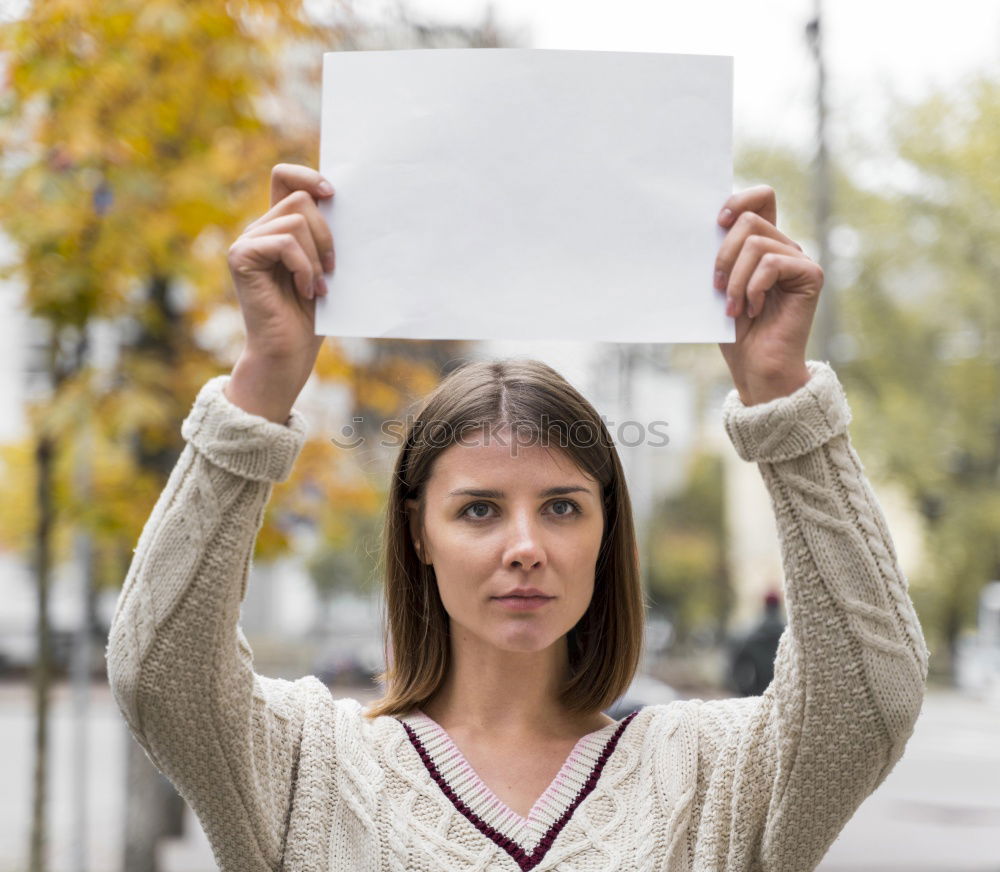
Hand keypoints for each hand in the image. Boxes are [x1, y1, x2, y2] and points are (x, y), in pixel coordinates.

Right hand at [226, 163, 334, 370]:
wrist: (289, 353)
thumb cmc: (312, 316)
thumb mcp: (325, 267)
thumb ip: (325, 235)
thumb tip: (343, 201)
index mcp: (278, 228)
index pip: (284, 178)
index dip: (308, 176)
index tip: (333, 194)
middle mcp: (259, 230)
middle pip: (299, 199)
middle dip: (326, 234)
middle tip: (331, 270)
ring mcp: (246, 242)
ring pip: (295, 221)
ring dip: (317, 256)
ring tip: (318, 287)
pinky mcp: (241, 257)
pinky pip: (285, 242)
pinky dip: (304, 267)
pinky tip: (307, 292)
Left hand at [713, 185, 821, 404]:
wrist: (755, 367)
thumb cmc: (734, 331)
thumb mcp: (719, 286)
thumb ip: (720, 255)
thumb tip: (705, 226)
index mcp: (763, 244)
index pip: (761, 198)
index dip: (739, 199)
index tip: (716, 222)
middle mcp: (784, 247)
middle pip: (750, 219)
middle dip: (724, 253)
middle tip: (717, 286)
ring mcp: (798, 260)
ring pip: (756, 243)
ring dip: (735, 279)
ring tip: (733, 307)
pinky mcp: (810, 276)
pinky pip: (771, 263)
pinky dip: (753, 287)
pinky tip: (753, 309)